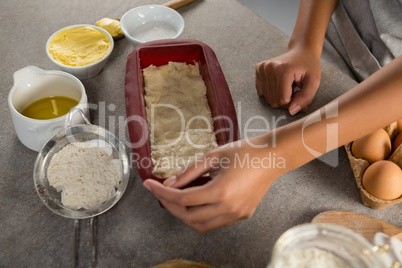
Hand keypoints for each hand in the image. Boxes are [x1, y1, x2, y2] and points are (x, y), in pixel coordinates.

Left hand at [143, 138, 283, 232]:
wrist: (273, 157)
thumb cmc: (244, 151)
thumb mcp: (212, 156)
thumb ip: (188, 171)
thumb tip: (169, 184)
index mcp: (220, 192)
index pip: (182, 199)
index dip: (162, 193)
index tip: (149, 185)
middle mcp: (228, 209)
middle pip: (188, 217)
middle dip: (170, 205)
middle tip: (161, 192)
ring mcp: (236, 215)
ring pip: (201, 226)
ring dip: (184, 215)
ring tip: (176, 198)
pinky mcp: (242, 216)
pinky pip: (214, 223)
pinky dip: (200, 215)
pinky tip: (196, 201)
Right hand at [255, 48, 320, 114]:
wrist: (301, 52)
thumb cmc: (309, 67)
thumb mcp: (314, 82)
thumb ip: (305, 98)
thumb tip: (291, 112)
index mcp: (283, 69)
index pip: (283, 99)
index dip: (293, 102)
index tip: (299, 94)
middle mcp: (269, 67)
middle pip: (273, 100)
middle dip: (285, 101)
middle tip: (294, 91)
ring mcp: (262, 67)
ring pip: (267, 98)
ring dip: (278, 97)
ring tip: (287, 86)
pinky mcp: (258, 69)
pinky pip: (261, 92)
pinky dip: (271, 92)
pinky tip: (278, 83)